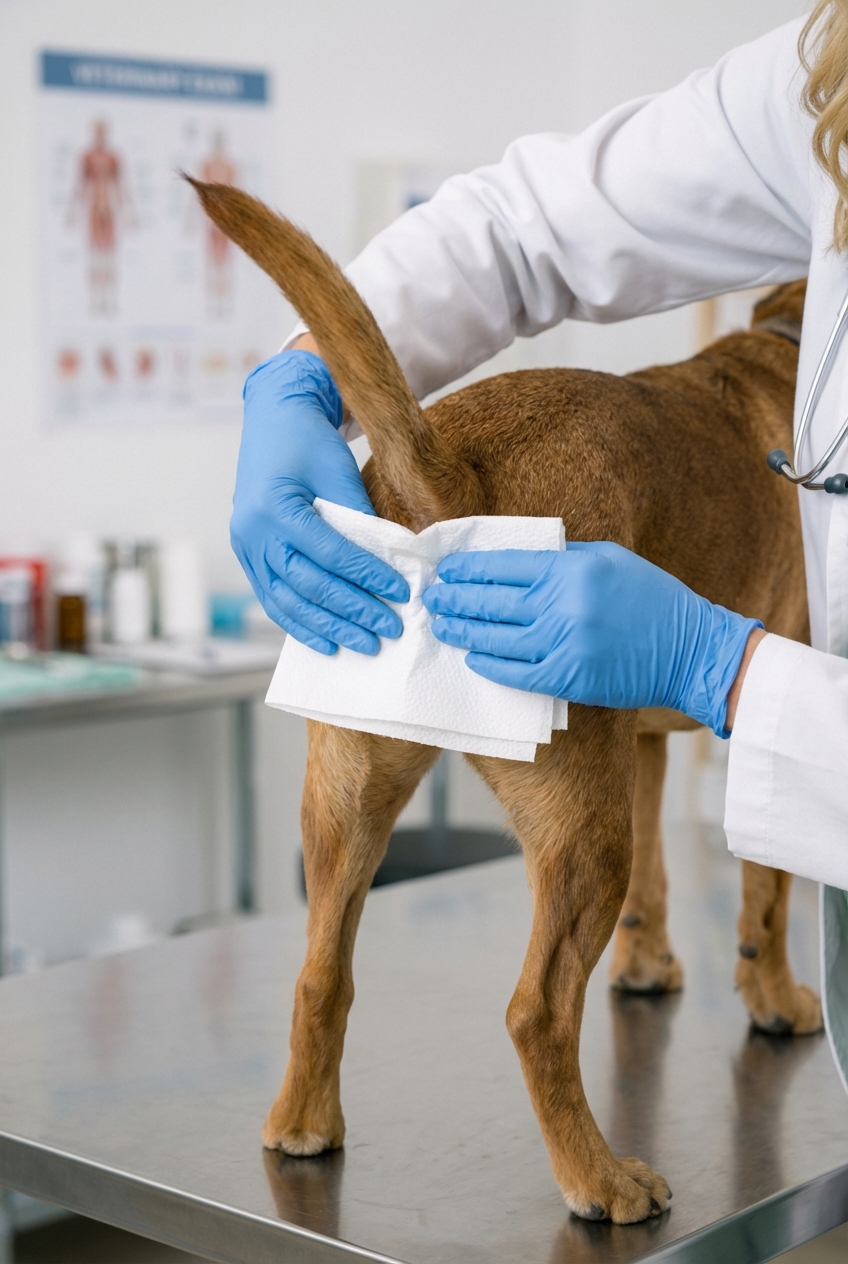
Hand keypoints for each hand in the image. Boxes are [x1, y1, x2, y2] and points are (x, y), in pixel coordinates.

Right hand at [232, 350, 408, 653]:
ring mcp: (245, 548)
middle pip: (309, 585)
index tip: (401, 593)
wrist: (273, 420)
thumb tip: (392, 564)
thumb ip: (360, 518)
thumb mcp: (339, 472)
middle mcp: (253, 533)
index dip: (367, 576)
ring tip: (363, 645)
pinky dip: (300, 624)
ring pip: (288, 601)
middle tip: (390, 629)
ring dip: (328, 628)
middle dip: (353, 611)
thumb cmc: (309, 441)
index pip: (330, 553)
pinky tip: (325, 642)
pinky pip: (273, 600)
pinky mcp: (247, 556)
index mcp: (275, 508)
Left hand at [422, 543, 761, 734]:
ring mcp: (565, 645)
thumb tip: (514, 560)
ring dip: (463, 631)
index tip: (446, 569)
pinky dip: (491, 665)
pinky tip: (473, 657)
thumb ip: (562, 558)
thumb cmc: (651, 598)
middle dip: (455, 599)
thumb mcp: (608, 559)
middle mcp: (563, 606)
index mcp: (571, 570)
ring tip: (441, 626)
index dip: (469, 568)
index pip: (504, 566)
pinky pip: (516, 673)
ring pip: (497, 639)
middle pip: (492, 602)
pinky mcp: (569, 678)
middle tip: (430, 598)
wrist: (689, 648)